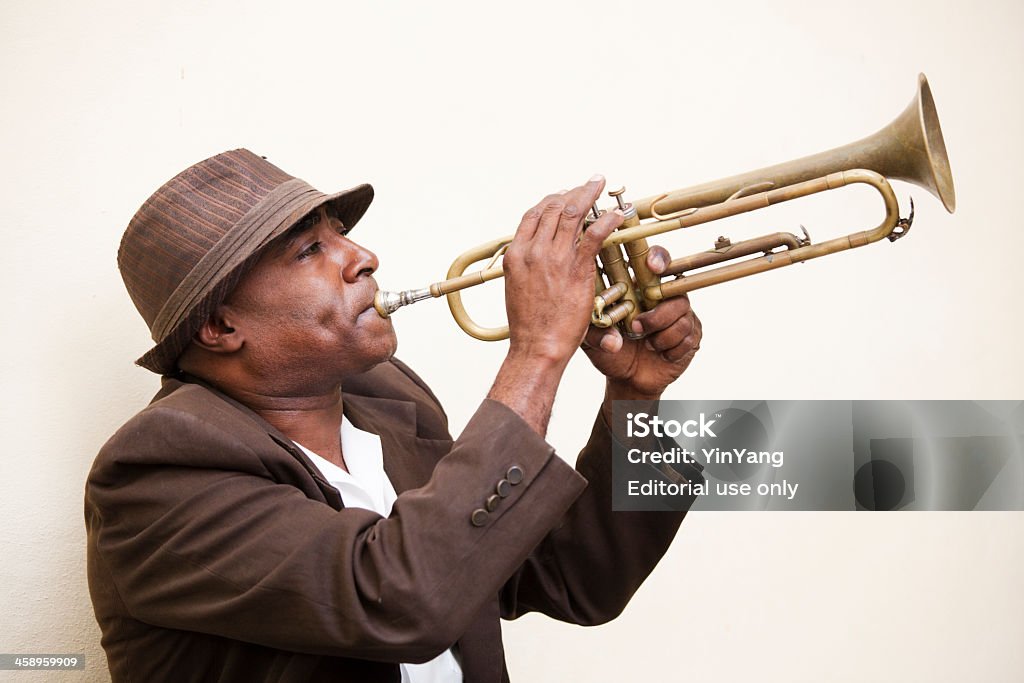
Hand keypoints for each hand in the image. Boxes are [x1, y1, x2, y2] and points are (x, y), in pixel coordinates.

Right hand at [501, 176, 623, 366]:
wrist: (537, 346)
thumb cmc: (529, 325)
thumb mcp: (517, 288)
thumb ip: (526, 268)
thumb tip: (531, 259)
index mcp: (516, 255)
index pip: (532, 215)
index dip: (550, 200)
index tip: (564, 195)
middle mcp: (533, 251)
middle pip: (553, 208)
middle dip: (572, 191)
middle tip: (588, 184)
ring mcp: (554, 258)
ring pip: (572, 214)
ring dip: (589, 195)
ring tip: (601, 185)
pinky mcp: (576, 269)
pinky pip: (594, 235)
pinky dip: (607, 221)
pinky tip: (617, 215)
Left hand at [582, 246, 701, 398]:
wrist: (627, 378)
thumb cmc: (609, 351)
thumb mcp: (592, 340)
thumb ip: (594, 333)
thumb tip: (612, 340)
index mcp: (641, 288)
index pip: (657, 260)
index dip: (659, 258)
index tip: (653, 267)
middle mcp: (665, 297)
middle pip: (676, 290)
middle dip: (658, 313)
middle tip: (636, 327)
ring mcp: (681, 315)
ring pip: (682, 316)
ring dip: (660, 335)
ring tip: (646, 344)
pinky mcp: (691, 335)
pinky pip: (688, 337)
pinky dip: (670, 349)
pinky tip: (658, 353)